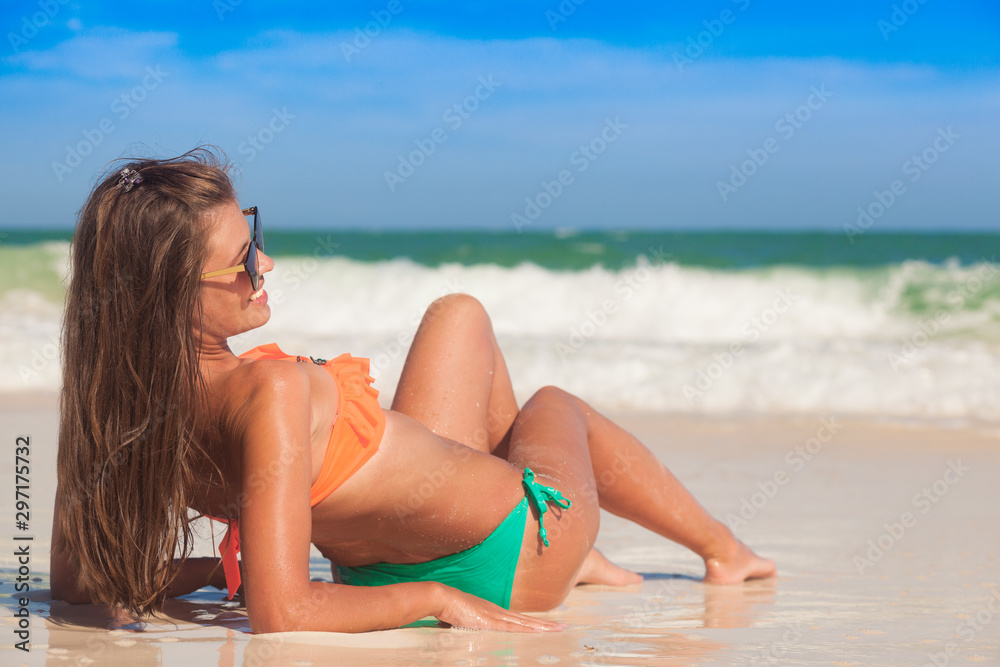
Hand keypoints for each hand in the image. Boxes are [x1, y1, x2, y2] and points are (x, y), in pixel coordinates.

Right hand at [436, 587, 564, 632]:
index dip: (533, 622)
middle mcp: (498, 611)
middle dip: (545, 624)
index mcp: (493, 612)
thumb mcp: (462, 620)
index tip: (547, 625)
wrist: (441, 597)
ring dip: (542, 626)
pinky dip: (526, 629)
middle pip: (526, 619)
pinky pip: (511, 627)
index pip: (518, 619)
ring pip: (523, 622)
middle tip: (563, 627)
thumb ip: (468, 625)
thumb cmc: (448, 608)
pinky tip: (537, 631)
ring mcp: (494, 615)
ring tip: (558, 629)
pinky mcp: (488, 621)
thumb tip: (466, 629)